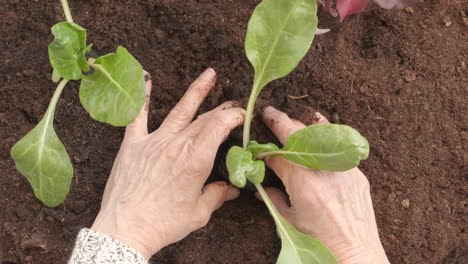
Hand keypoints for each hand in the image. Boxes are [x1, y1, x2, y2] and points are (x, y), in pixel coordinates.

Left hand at [91, 69, 244, 259]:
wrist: (126, 230)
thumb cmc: (163, 224)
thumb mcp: (198, 213)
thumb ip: (217, 195)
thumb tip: (231, 189)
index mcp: (196, 159)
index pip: (220, 126)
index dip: (234, 116)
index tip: (242, 115)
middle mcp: (177, 144)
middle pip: (204, 118)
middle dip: (221, 108)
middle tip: (233, 102)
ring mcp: (154, 142)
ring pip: (179, 110)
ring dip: (196, 91)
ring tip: (209, 74)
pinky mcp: (133, 145)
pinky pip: (137, 116)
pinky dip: (142, 97)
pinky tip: (146, 78)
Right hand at [258, 106, 388, 263]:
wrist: (355, 252)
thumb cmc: (319, 241)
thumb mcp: (289, 221)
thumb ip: (273, 199)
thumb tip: (263, 187)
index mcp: (303, 182)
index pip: (278, 155)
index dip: (265, 150)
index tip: (258, 146)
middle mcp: (323, 169)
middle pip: (298, 135)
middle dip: (281, 122)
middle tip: (270, 113)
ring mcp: (343, 169)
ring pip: (322, 135)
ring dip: (306, 125)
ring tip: (297, 117)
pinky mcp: (356, 173)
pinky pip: (339, 148)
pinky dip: (327, 139)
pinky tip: (321, 135)